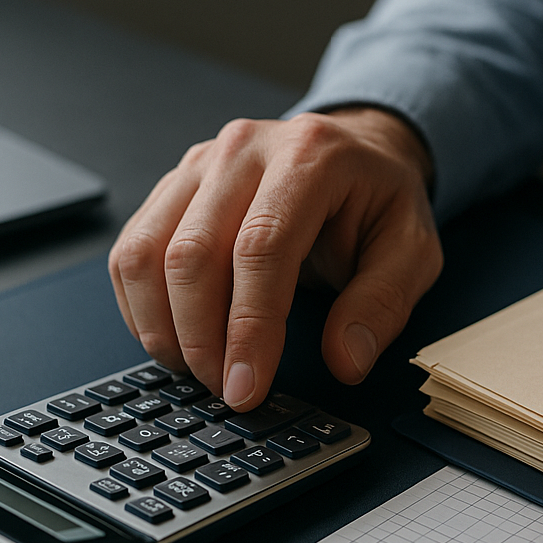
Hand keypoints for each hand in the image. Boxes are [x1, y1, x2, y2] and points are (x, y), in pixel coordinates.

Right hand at [108, 107, 441, 409]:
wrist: (357, 154)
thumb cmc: (380, 204)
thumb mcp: (413, 251)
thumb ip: (382, 304)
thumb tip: (345, 362)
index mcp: (309, 157)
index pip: (262, 249)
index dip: (248, 328)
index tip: (246, 389)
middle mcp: (244, 150)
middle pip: (192, 252)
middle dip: (200, 338)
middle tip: (224, 392)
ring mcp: (199, 164)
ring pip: (145, 252)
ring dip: (161, 327)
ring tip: (197, 372)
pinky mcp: (172, 186)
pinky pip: (130, 251)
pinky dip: (141, 307)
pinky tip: (173, 340)